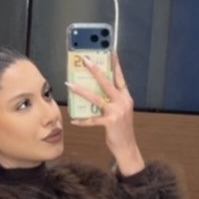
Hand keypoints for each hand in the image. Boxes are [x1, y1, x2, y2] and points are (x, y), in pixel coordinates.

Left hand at [66, 53, 144, 174]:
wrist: (127, 147)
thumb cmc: (121, 130)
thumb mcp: (120, 112)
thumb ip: (112, 101)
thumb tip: (97, 92)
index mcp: (126, 98)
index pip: (120, 78)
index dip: (116, 65)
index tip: (111, 52)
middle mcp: (123, 102)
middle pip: (107, 82)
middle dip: (95, 70)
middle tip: (86, 60)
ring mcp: (117, 112)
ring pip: (96, 98)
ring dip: (81, 91)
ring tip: (70, 85)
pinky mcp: (110, 122)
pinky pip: (92, 120)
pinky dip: (82, 121)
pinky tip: (74, 120)